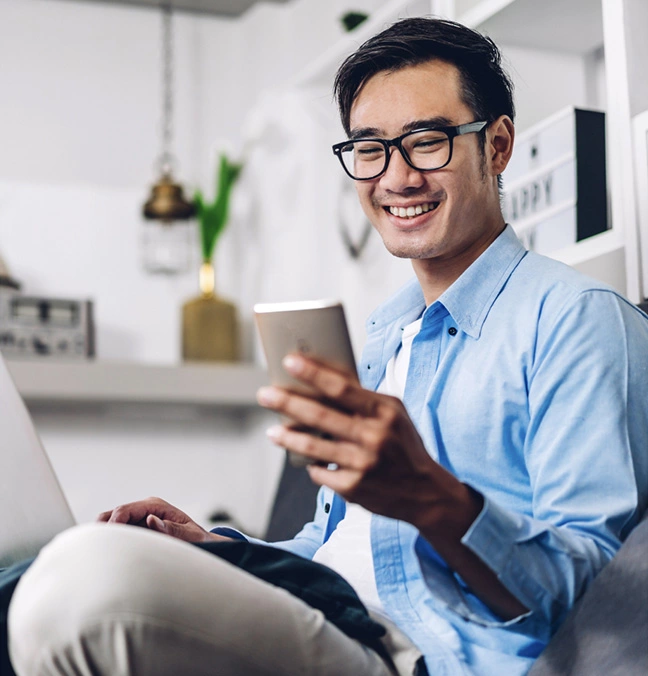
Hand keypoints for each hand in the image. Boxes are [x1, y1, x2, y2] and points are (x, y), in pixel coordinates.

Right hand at [97, 497, 231, 543]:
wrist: (204, 544)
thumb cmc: (198, 539)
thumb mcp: (189, 535)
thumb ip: (171, 529)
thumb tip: (151, 519)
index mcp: (155, 505)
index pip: (124, 510)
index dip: (113, 524)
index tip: (108, 542)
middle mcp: (144, 509)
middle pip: (112, 514)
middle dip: (104, 530)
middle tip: (98, 551)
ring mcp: (139, 518)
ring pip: (110, 523)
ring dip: (106, 536)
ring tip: (102, 555)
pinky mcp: (136, 529)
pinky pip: (117, 533)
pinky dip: (111, 542)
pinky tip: (109, 556)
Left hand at [256, 354, 476, 533]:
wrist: (425, 492)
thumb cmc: (403, 445)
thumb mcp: (393, 413)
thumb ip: (363, 398)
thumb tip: (323, 377)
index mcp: (384, 412)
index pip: (341, 388)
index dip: (312, 373)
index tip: (289, 361)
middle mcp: (373, 438)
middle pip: (319, 416)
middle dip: (287, 402)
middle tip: (264, 394)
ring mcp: (362, 465)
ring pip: (312, 447)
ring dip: (287, 437)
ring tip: (273, 430)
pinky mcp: (353, 488)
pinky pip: (319, 472)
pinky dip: (312, 465)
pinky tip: (309, 460)